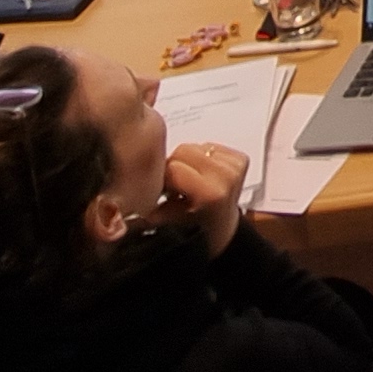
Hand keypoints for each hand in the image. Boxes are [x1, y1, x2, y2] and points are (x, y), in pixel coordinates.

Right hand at [160, 140, 247, 257]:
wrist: (222, 227)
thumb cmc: (196, 226)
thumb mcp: (170, 220)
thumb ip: (152, 208)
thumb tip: (131, 199)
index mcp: (211, 192)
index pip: (174, 167)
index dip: (162, 176)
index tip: (161, 188)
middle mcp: (228, 175)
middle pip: (184, 150)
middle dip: (173, 165)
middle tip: (174, 185)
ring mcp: (236, 165)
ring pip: (195, 145)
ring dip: (187, 161)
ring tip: (188, 180)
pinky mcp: (241, 158)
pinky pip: (209, 145)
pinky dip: (201, 157)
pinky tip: (201, 173)